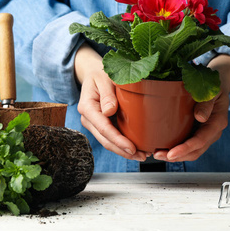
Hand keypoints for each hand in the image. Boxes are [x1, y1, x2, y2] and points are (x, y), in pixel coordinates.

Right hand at [74, 43, 148, 161]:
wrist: (94, 74)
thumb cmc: (101, 74)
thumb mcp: (104, 78)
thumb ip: (107, 94)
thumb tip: (109, 111)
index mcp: (87, 107)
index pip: (104, 128)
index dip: (118, 140)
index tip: (132, 148)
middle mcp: (88, 118)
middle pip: (105, 140)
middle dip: (123, 151)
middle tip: (142, 157)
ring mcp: (94, 124)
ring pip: (108, 142)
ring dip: (124, 152)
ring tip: (142, 156)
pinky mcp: (101, 125)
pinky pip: (111, 138)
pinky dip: (122, 145)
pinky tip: (136, 149)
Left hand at [153, 54, 229, 161]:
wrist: (218, 87)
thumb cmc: (214, 86)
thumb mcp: (212, 90)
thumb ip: (207, 103)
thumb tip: (199, 117)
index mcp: (217, 122)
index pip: (201, 141)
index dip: (186, 149)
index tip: (172, 153)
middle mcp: (213, 132)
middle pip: (195, 151)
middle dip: (177, 156)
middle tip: (158, 155)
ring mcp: (206, 135)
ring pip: (192, 152)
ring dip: (175, 156)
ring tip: (158, 154)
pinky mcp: (198, 133)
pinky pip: (189, 146)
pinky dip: (177, 150)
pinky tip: (164, 148)